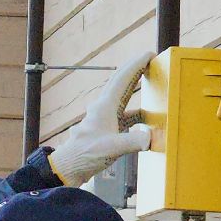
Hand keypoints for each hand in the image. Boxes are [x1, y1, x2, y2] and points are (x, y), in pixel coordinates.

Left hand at [47, 52, 154, 185]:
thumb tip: (150, 138)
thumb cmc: (85, 155)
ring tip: (150, 84)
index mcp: (105, 107)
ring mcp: (104, 118)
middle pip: (122, 83)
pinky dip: (136, 112)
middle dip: (136, 70)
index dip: (137, 64)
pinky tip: (146, 119)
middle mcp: (104, 108)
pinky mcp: (106, 129)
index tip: (149, 54)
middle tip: (151, 61)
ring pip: (123, 98)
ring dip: (136, 89)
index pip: (123, 78)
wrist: (68, 167)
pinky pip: (124, 115)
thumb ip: (133, 142)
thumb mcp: (112, 148)